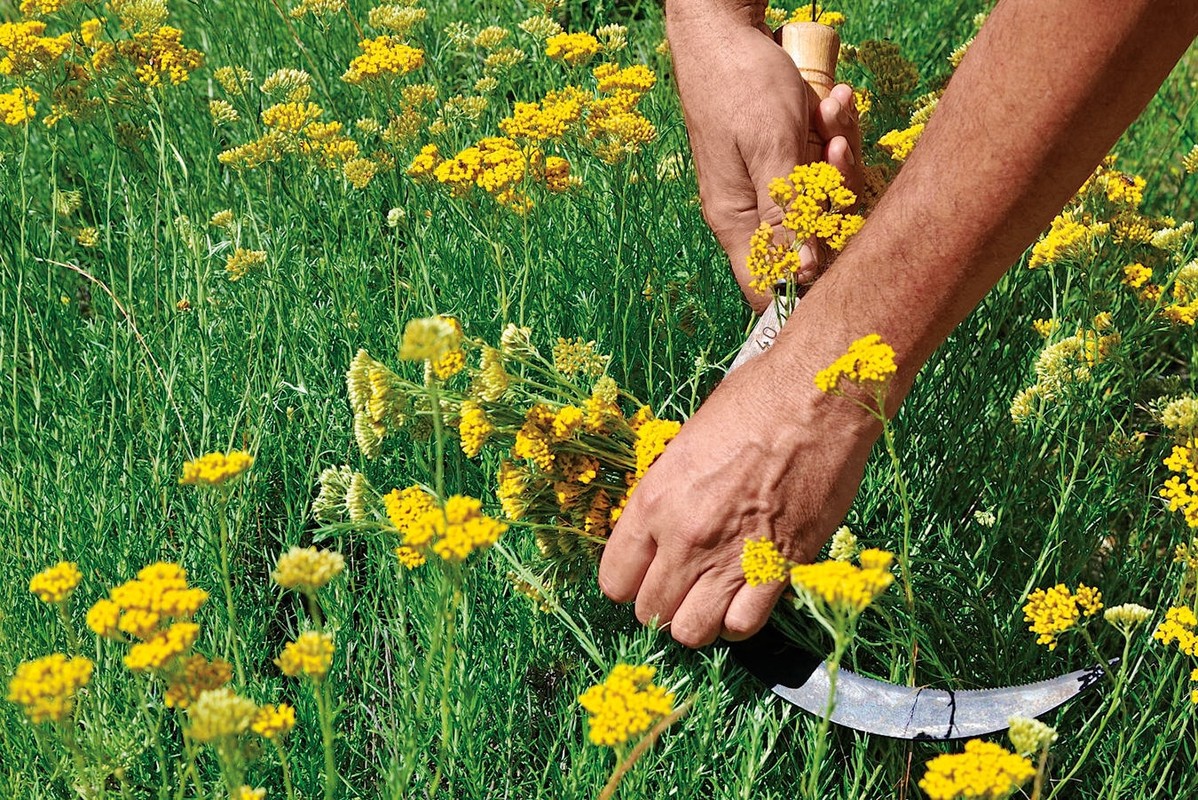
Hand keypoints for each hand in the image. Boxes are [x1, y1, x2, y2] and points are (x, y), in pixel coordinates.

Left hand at [597, 340, 880, 646]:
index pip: (615, 579)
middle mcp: (686, 538)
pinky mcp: (780, 569)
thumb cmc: (752, 403)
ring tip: (709, 598)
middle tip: (681, 585)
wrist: (817, 400)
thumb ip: (666, 496)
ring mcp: (732, 558)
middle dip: (661, 604)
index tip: (646, 572)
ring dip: (697, 620)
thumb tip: (659, 530)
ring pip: (692, 631)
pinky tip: (742, 598)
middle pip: (651, 612)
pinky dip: (738, 621)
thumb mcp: (685, 444)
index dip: (629, 581)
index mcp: (654, 501)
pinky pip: (743, 626)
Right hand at [667, 7, 861, 312]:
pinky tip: (829, 102)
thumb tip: (799, 276)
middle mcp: (753, 212)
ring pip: (825, 199)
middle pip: (811, 240)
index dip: (805, 284)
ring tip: (828, 111)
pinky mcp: (787, 159)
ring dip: (839, 156)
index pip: (768, 285)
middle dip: (835, 196)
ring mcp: (771, 184)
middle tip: (832, 148)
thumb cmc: (741, 86)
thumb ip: (785, 215)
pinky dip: (833, 135)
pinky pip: (824, 166)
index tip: (839, 248)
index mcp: (737, 221)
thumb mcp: (770, 151)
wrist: (727, 32)